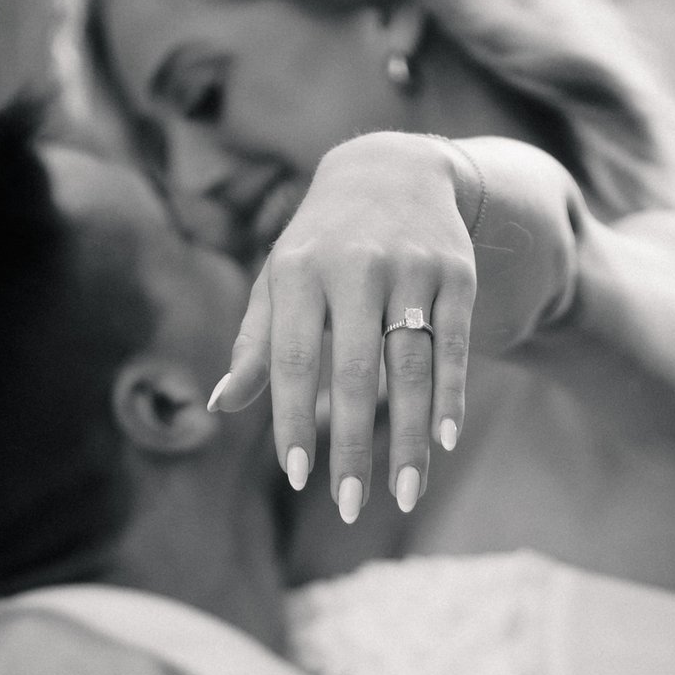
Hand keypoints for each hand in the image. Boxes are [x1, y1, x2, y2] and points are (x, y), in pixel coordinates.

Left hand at [209, 134, 479, 524]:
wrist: (391, 168)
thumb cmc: (318, 242)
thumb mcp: (278, 280)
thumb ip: (254, 344)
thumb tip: (220, 406)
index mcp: (298, 271)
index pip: (294, 360)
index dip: (294, 419)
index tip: (297, 475)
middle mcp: (355, 267)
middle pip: (354, 373)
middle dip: (353, 446)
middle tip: (350, 507)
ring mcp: (410, 268)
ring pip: (410, 367)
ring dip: (410, 438)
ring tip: (405, 494)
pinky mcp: (454, 273)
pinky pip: (452, 346)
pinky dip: (450, 396)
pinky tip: (445, 442)